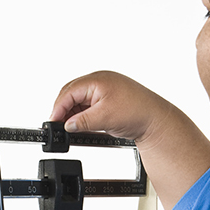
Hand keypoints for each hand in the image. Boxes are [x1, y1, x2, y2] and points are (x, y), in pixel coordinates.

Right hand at [50, 69, 209, 209]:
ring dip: (73, 114)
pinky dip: (82, 116)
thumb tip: (67, 125)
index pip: (69, 91)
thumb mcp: (104, 118)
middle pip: (72, 94)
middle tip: (58, 127)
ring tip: (68, 129)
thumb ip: (82, 121)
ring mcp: (104, 91)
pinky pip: (89, 106)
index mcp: (97, 79)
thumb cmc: (137, 112)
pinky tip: (80, 126)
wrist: (156, 120)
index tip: (53, 122)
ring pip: (80, 101)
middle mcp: (100, 82)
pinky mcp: (108, 101)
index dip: (58, 107)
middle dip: (63, 110)